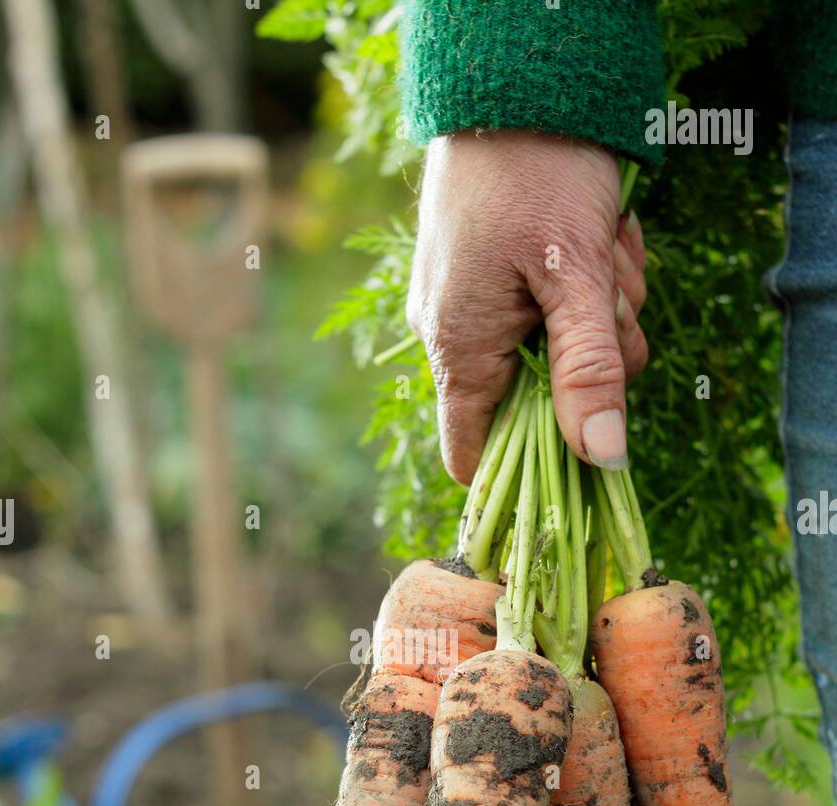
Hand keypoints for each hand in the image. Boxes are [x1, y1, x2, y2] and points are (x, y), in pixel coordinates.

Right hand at [406, 130, 647, 483]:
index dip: (527, 468)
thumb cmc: (537, 172)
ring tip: (603, 248)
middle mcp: (455, 335)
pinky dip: (587, 281)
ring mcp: (475, 304)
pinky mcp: (497, 275)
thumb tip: (603, 460)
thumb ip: (589, 370)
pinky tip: (595, 235)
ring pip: (559, 350)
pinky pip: (553, 307)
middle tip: (610, 299)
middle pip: (539, 400)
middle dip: (594, 359)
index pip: (474, 457)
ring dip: (602, 311)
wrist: (513, 78)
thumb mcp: (577, 276)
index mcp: (459, 349)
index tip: (584, 446)